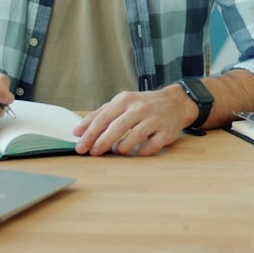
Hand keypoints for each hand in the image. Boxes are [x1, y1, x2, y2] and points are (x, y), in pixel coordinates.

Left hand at [72, 86, 196, 156]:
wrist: (175, 102)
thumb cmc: (143, 105)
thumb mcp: (121, 103)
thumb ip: (99, 115)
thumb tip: (78, 131)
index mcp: (125, 100)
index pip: (104, 117)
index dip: (90, 133)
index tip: (81, 145)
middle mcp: (140, 108)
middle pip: (118, 127)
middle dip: (102, 142)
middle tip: (93, 152)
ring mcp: (154, 119)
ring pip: (135, 136)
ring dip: (122, 147)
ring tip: (115, 151)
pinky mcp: (166, 132)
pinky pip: (152, 145)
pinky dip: (142, 151)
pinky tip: (136, 152)